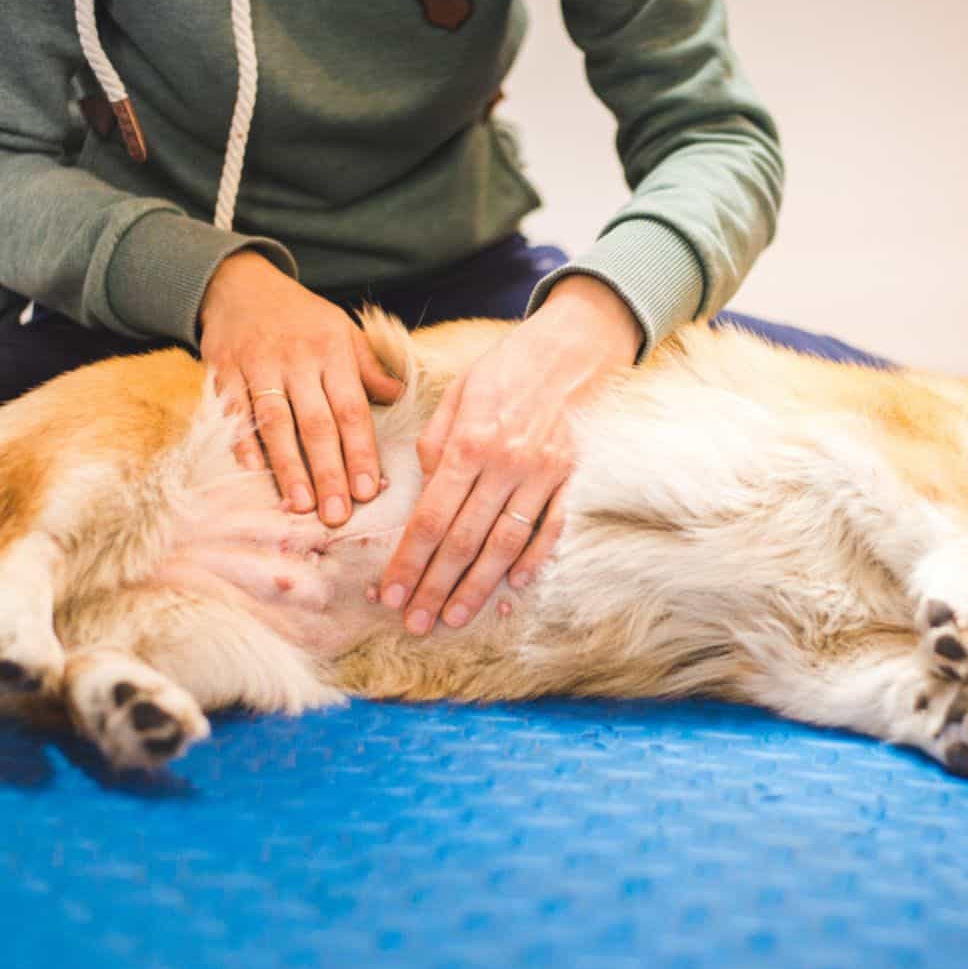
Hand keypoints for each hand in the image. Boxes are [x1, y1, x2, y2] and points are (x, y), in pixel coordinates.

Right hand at [199, 251, 402, 525]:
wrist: (240, 284)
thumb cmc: (300, 317)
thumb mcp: (343, 330)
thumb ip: (368, 367)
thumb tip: (398, 397)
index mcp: (334, 351)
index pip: (352, 409)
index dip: (361, 452)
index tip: (370, 491)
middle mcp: (297, 359)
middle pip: (317, 423)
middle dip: (329, 472)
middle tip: (337, 514)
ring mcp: (258, 364)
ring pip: (276, 423)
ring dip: (289, 467)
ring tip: (301, 506)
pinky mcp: (223, 370)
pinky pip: (234, 413)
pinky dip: (243, 444)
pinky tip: (255, 475)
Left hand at [379, 274, 641, 633]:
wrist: (576, 345)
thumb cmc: (510, 366)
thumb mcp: (460, 392)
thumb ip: (438, 442)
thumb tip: (425, 488)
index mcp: (469, 442)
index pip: (430, 517)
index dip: (408, 561)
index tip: (391, 593)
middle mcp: (505, 464)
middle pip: (463, 541)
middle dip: (435, 587)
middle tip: (416, 623)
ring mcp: (544, 475)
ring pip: (505, 545)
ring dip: (477, 587)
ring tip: (455, 617)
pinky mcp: (573, 478)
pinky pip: (551, 529)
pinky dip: (534, 561)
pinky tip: (513, 587)